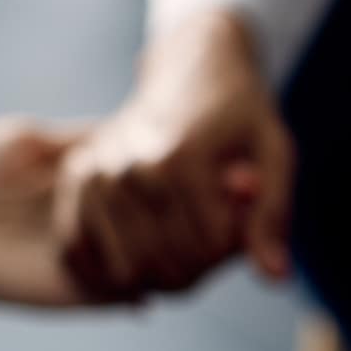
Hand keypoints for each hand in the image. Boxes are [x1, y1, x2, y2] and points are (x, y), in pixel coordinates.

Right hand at [56, 8, 290, 299]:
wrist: (193, 72)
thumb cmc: (242, 119)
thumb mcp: (275, 157)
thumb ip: (272, 217)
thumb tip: (275, 278)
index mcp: (181, 160)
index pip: (208, 251)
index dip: (230, 252)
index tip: (240, 226)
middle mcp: (130, 166)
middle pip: (164, 266)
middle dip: (196, 270)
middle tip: (210, 244)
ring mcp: (96, 170)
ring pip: (124, 270)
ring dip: (155, 276)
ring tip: (179, 249)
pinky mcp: (75, 176)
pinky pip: (78, 249)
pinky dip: (106, 273)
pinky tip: (137, 272)